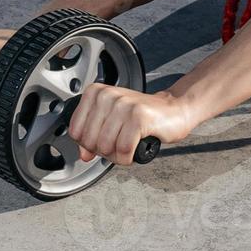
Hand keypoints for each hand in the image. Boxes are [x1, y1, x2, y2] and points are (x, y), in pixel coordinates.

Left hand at [68, 84, 194, 165]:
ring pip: (105, 147)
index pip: (75, 131)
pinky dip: (128, 157)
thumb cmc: (143, 116)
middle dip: (104, 151)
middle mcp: (108, 95)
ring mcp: (124, 105)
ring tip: (128, 147)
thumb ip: (92, 137)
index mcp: (97, 93)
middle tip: (118, 145)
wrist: (175, 110)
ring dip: (117, 156)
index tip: (103, 140)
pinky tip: (135, 150)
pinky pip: (123, 150)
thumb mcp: (112, 122)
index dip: (88, 144)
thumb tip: (84, 155)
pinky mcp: (139, 116)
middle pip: (90, 141)